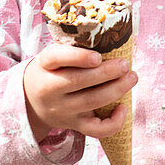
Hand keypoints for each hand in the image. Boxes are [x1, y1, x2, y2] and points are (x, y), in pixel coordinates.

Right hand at [22, 43, 136, 141]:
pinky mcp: (74, 125)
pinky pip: (95, 130)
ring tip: (132, 77)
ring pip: (90, 102)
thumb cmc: (52, 71)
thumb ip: (73, 46)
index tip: (98, 56)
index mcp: (44, 65)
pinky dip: (113, 122)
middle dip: (106, 72)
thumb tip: (109, 35)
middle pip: (78, 81)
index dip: (78, 57)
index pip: (56, 58)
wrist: (33, 102)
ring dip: (116, 90)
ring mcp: (63, 110)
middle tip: (125, 64)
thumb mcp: (52, 55)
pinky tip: (124, 108)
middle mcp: (50, 89)